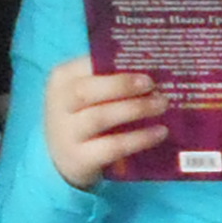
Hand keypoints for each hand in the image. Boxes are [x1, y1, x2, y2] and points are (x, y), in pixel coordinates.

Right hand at [42, 56, 170, 186]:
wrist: (63, 158)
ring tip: (161, 105)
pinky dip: (139, 138)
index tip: (144, 64)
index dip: (114, 63)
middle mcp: (60, 104)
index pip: (86, 64)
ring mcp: (67, 133)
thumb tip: (155, 69)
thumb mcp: (90, 94)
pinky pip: (112, 147)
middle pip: (86, 90)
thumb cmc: (85, 115)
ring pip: (100, 117)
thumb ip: (112, 79)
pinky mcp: (80, 159)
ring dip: (135, 109)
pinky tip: (159, 132)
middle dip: (122, 85)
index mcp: (63, 79)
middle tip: (152, 85)